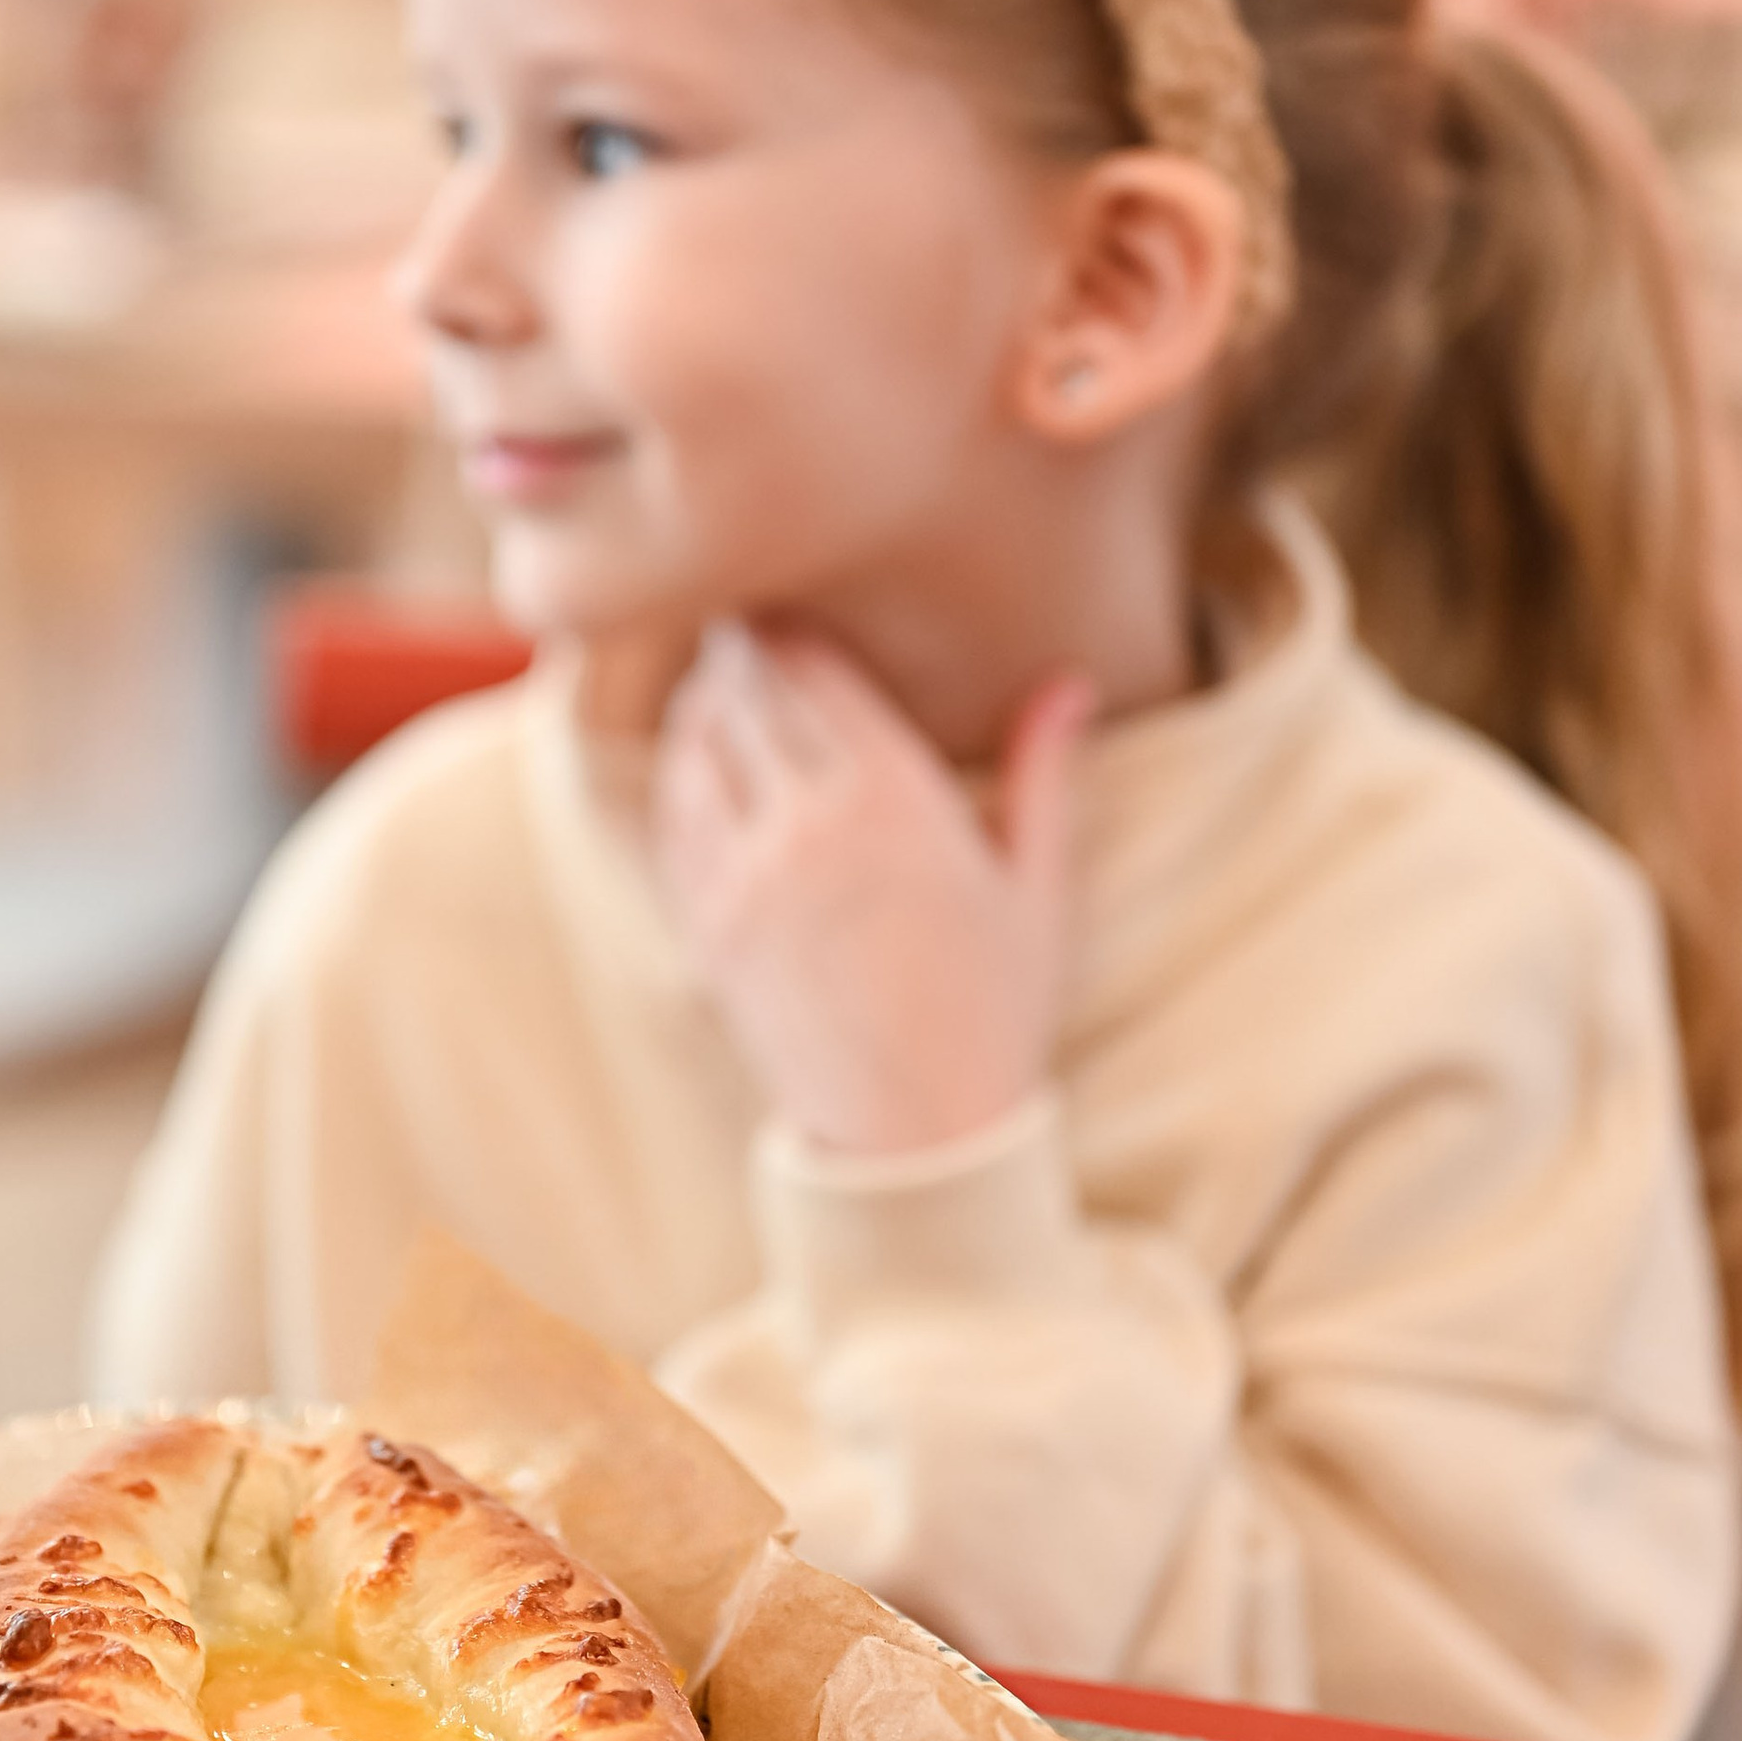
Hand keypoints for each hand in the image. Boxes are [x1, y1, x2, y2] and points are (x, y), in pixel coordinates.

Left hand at [653, 627, 1092, 1157]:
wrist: (913, 1133)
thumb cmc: (994, 1011)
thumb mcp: (1039, 889)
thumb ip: (1045, 774)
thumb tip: (1070, 684)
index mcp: (894, 799)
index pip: (807, 662)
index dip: (793, 623)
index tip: (798, 607)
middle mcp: (807, 825)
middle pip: (742, 688)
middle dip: (746, 651)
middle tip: (755, 628)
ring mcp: (743, 877)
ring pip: (693, 743)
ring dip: (706, 705)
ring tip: (728, 688)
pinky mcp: (705, 924)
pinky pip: (671, 816)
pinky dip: (682, 773)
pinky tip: (705, 764)